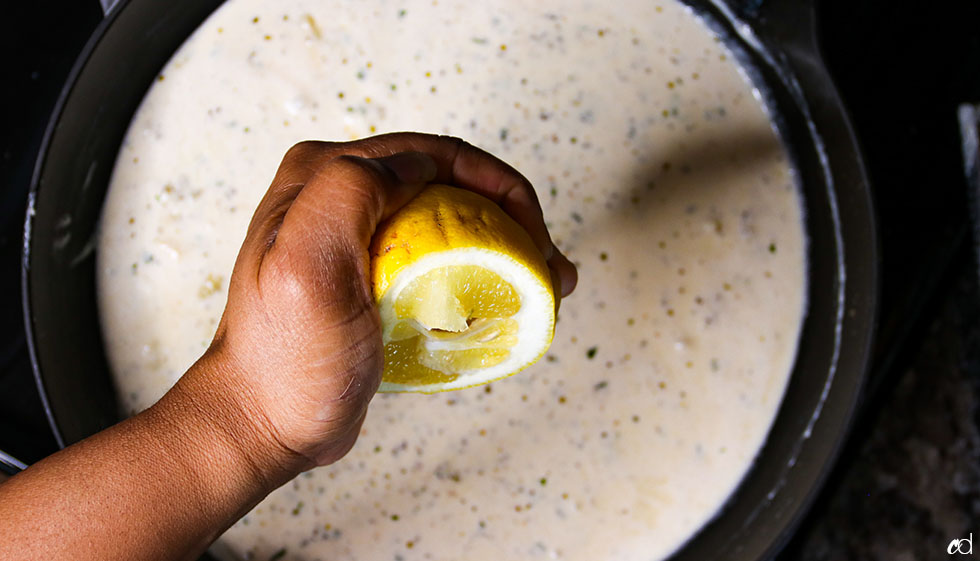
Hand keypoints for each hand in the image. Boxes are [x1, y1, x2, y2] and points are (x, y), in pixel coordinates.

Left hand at [180, 133, 577, 482]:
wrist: (265, 423)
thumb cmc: (287, 357)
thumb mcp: (308, 266)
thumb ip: (350, 190)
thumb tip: (419, 166)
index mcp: (325, 174)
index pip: (436, 155)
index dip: (500, 187)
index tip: (536, 239)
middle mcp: (340, 192)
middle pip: (452, 184)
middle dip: (514, 217)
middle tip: (551, 269)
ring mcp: (357, 233)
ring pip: (454, 219)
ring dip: (508, 245)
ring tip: (547, 286)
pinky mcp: (373, 273)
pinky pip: (442, 256)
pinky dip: (485, 271)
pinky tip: (512, 301)